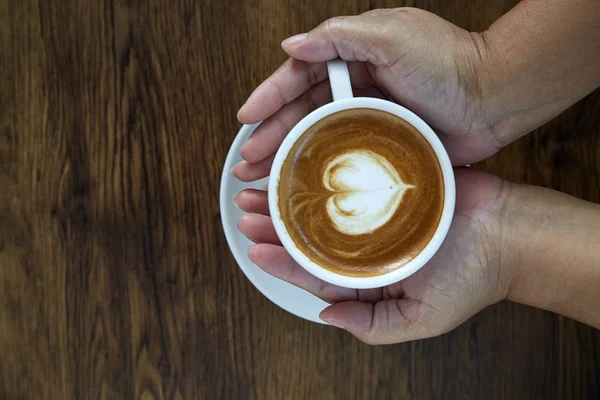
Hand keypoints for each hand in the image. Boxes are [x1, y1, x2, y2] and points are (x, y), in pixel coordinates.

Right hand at [233, 7, 503, 182]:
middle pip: (301, 115)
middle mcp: (357, 89)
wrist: (496, 97)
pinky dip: (323, 173)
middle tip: (246, 164)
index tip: (245, 118)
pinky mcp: (385, 145)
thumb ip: (338, 37)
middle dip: (270, 137)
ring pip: (318, 141)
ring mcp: (370, 119)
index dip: (269, 97)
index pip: (298, 78)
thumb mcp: (391, 34)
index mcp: (352, 59)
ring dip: (289, 159)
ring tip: (263, 181)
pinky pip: (345, 160)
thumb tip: (290, 45)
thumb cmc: (449, 62)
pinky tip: (306, 190)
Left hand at [236, 168, 510, 343]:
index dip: (281, 257)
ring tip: (260, 185)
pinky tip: (303, 163)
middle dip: (276, 222)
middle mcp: (367, 241)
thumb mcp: (421, 318)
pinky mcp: (390, 179)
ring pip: (323, 203)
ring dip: (291, 196)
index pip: (313, 268)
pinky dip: (326, 171)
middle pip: (311, 233)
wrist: (512, 234)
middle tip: (246, 208)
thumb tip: (326, 317)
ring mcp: (377, 209)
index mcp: (368, 274)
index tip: (252, 244)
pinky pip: (352, 175)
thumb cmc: (472, 279)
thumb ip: (372, 325)